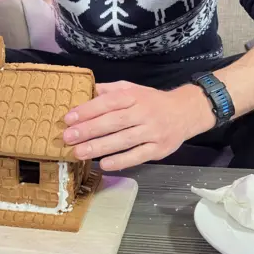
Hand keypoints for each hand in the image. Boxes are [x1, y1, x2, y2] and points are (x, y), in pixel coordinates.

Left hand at [62, 81, 214, 170]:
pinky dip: (121, 161)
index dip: (88, 110)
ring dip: (99, 147)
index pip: (109, 102)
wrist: (186, 112)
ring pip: (123, 140)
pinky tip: (104, 164)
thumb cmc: (153, 101)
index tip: (69, 119)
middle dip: (88, 130)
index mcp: (135, 96)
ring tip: (79, 152)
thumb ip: (110, 91)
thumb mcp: (133, 89)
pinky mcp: (159, 149)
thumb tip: (86, 90)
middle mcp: (144, 113)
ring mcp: (152, 132)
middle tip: (68, 137)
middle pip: (114, 121)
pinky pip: (138, 156)